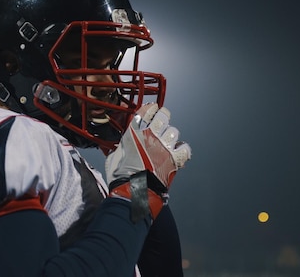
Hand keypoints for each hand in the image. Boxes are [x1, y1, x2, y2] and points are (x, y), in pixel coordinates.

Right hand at [105, 103, 190, 219]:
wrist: (133, 192)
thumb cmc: (120, 176)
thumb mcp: (114, 156)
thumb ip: (122, 146)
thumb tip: (123, 146)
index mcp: (134, 134)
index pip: (145, 112)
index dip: (150, 108)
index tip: (152, 108)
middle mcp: (150, 137)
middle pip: (163, 117)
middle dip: (163, 116)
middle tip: (163, 118)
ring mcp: (163, 147)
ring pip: (173, 131)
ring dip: (170, 134)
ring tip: (168, 139)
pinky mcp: (173, 160)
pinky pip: (184, 148)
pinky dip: (182, 148)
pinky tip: (179, 150)